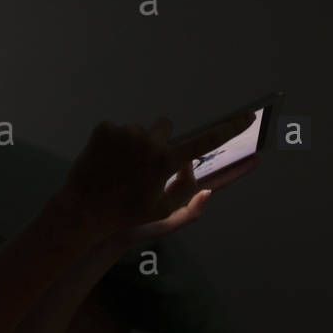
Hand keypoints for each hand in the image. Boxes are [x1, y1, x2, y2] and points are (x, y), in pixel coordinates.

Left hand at [58, 112, 256, 241]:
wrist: (84, 211)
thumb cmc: (127, 216)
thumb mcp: (163, 212)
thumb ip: (187, 194)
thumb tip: (201, 179)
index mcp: (166, 162)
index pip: (205, 141)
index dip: (229, 128)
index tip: (249, 116)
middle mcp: (148, 141)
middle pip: (165, 128)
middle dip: (159, 142)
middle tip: (143, 168)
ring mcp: (124, 133)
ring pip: (140, 131)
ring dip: (135, 145)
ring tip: (120, 170)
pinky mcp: (105, 129)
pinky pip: (118, 129)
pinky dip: (115, 143)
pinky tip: (106, 163)